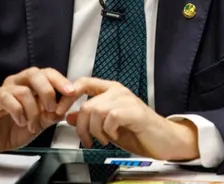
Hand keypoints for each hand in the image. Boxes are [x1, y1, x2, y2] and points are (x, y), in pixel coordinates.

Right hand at [0, 67, 75, 155]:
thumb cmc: (14, 128)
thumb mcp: (40, 121)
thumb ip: (53, 113)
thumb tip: (66, 108)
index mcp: (30, 85)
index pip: (48, 73)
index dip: (60, 80)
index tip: (71, 92)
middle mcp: (17, 83)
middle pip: (35, 74)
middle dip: (48, 91)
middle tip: (52, 108)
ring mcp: (4, 91)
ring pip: (24, 91)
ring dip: (33, 111)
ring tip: (33, 125)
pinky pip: (8, 100)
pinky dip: (19, 113)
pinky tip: (21, 122)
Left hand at [66, 77, 198, 160]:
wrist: (163, 141)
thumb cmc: (138, 132)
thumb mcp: (107, 126)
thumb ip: (89, 119)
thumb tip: (68, 116)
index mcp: (111, 90)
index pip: (83, 82)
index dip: (68, 95)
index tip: (60, 111)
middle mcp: (118, 91)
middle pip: (86, 104)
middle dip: (82, 127)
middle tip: (87, 140)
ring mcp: (127, 100)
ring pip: (95, 111)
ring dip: (95, 131)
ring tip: (103, 139)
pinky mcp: (134, 111)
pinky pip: (110, 118)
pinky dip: (108, 132)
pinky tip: (114, 136)